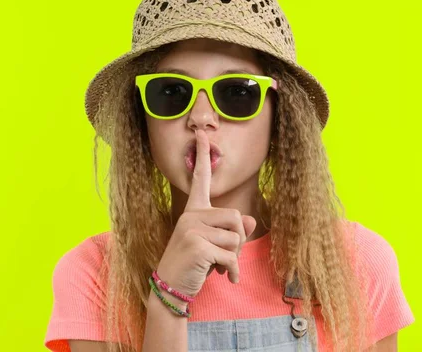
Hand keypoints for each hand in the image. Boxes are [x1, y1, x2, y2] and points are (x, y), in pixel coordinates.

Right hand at [155, 129, 256, 296]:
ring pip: (235, 238)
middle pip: (235, 217)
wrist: (171, 287)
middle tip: (225, 256)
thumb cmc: (194, 264)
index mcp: (194, 210)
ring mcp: (191, 229)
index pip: (200, 179)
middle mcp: (191, 215)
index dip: (203, 156)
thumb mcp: (214, 244)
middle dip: (238, 241)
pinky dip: (233, 271)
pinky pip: (230, 256)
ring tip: (219, 266)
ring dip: (234, 257)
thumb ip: (231, 230)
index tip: (202, 133)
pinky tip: (226, 278)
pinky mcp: (197, 245)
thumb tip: (250, 220)